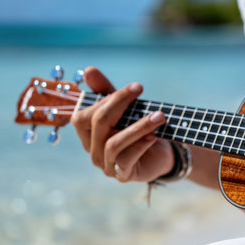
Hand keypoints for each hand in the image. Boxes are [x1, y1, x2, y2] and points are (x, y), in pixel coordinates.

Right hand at [71, 67, 174, 181]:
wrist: (161, 153)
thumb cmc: (138, 127)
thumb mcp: (124, 108)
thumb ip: (107, 91)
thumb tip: (89, 70)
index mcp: (88, 132)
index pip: (84, 114)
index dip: (108, 98)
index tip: (136, 87)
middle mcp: (92, 149)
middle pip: (99, 123)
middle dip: (121, 103)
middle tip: (142, 90)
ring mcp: (105, 164)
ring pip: (114, 143)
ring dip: (138, 127)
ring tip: (159, 116)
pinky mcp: (122, 175)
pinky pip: (126, 159)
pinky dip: (140, 145)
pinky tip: (153, 136)